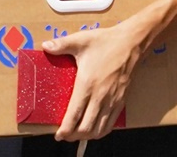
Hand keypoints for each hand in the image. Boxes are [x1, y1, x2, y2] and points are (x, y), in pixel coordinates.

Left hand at [41, 22, 142, 140]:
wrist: (131, 43)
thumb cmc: (105, 42)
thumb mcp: (80, 40)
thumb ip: (61, 45)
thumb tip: (45, 46)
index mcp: (86, 85)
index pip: (74, 115)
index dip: (65, 129)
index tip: (58, 135)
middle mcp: (100, 97)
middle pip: (86, 128)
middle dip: (73, 136)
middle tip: (65, 135)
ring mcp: (112, 101)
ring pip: (99, 129)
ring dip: (87, 136)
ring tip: (77, 134)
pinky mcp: (121, 101)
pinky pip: (111, 124)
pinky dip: (101, 131)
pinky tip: (95, 129)